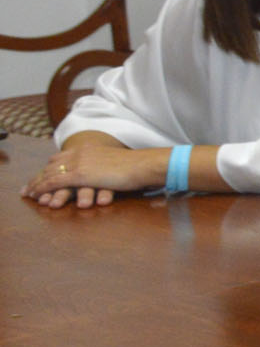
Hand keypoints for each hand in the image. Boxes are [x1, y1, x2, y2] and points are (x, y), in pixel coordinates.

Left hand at [24, 142, 156, 208]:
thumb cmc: (136, 166)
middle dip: (38, 178)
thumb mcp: (115, 163)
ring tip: (30, 195)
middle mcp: (80, 153)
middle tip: (28, 189)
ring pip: (50, 174)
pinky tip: (40, 198)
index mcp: (88, 149)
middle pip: (52, 166)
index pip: (61, 158)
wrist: (144, 165)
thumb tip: (100, 174)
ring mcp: (79, 163)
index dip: (49, 169)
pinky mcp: (80, 174)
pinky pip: (55, 182)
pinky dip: (44, 189)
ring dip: (38, 185)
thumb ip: (103, 166)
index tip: (41, 178)